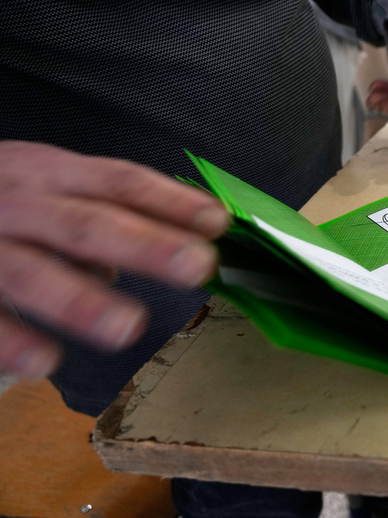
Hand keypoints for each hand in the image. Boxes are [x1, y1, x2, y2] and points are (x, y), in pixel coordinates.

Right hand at [0, 142, 229, 378]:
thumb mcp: (42, 183)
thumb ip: (97, 212)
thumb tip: (159, 250)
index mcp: (49, 172)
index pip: (120, 182)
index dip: (171, 201)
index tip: (220, 223)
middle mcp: (17, 201)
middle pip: (87, 223)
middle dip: (145, 244)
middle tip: (197, 266)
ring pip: (31, 272)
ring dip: (81, 301)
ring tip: (129, 328)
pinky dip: (10, 339)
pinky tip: (45, 363)